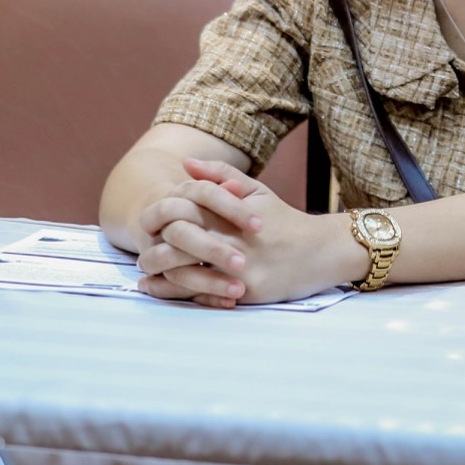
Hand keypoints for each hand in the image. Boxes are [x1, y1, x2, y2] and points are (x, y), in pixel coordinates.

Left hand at [136, 158, 360, 306]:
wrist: (322, 251)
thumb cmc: (285, 220)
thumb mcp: (257, 191)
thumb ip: (221, 176)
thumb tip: (185, 165)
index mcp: (231, 217)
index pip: (183, 218)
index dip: (160, 224)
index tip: (148, 228)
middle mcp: (234, 244)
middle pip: (177, 252)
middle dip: (153, 256)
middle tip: (142, 259)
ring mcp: (240, 271)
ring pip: (188, 279)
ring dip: (163, 281)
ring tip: (147, 280)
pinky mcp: (248, 294)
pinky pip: (207, 298)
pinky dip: (185, 297)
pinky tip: (172, 294)